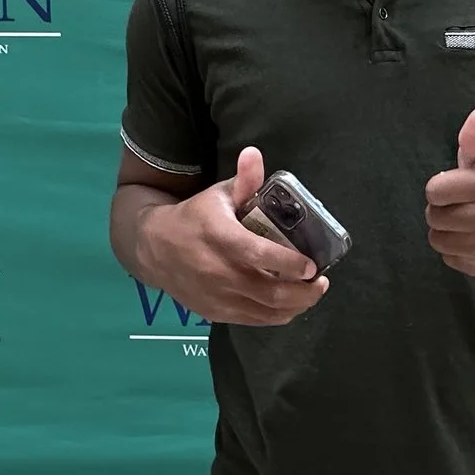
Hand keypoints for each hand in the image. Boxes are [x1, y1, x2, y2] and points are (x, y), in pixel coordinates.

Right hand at [132, 147, 329, 326]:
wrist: (154, 248)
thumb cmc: (195, 217)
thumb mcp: (218, 195)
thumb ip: (243, 180)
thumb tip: (254, 153)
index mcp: (221, 238)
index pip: (259, 255)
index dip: (289, 264)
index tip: (313, 265)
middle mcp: (219, 272)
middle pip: (270, 292)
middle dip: (304, 292)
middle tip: (320, 282)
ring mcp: (217, 297)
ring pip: (265, 312)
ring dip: (296, 306)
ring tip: (311, 293)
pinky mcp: (216, 313)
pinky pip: (254, 321)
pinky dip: (277, 316)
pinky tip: (289, 305)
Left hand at [425, 107, 474, 279]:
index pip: (434, 191)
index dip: (440, 187)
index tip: (453, 186)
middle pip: (435, 218)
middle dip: (440, 210)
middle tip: (457, 205)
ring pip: (439, 241)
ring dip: (445, 231)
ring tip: (462, 221)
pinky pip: (451, 260)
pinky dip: (457, 251)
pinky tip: (472, 238)